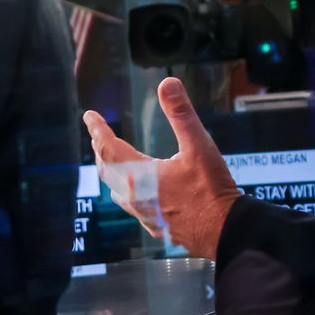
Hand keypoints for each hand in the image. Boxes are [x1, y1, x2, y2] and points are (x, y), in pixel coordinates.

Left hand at [83, 77, 239, 259]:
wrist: (224, 231)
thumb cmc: (212, 189)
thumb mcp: (199, 145)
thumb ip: (181, 113)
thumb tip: (168, 83)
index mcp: (140, 175)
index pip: (108, 147)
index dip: (98, 129)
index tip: (90, 116)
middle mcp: (135, 196)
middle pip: (107, 169)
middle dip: (100, 149)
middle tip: (98, 134)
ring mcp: (144, 214)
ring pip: (117, 190)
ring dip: (110, 171)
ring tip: (110, 161)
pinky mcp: (155, 226)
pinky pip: (132, 207)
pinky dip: (127, 192)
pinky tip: (138, 192)